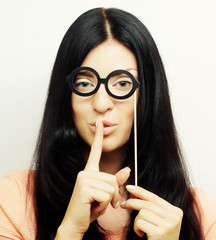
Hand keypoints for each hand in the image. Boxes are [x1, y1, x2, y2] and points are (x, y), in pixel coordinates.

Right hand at [57, 119, 129, 238]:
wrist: (75, 223)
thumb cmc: (89, 208)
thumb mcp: (105, 195)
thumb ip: (115, 182)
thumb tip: (127, 169)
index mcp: (89, 172)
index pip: (95, 151)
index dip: (98, 136)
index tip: (99, 122)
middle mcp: (85, 172)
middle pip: (113, 178)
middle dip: (113, 195)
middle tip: (103, 203)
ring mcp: (84, 179)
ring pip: (111, 187)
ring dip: (108, 202)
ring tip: (96, 205)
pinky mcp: (85, 188)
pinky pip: (106, 196)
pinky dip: (104, 206)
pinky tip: (93, 208)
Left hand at [121, 185, 182, 239]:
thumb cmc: (159, 237)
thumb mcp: (159, 220)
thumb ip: (151, 207)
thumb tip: (134, 193)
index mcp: (175, 211)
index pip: (154, 197)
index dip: (140, 191)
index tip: (129, 187)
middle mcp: (174, 217)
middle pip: (147, 204)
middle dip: (132, 202)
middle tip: (123, 205)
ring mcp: (168, 225)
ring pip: (142, 212)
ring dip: (137, 221)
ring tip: (142, 230)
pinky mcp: (160, 233)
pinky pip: (140, 222)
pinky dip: (137, 228)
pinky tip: (142, 235)